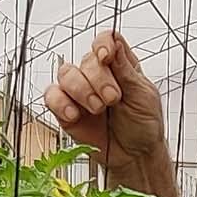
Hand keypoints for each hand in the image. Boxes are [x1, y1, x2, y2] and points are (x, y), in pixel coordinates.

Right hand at [45, 31, 168, 181]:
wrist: (135, 156)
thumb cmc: (144, 125)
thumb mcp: (144, 96)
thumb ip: (126, 70)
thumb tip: (115, 42)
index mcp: (119, 65)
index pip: (105, 40)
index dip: (102, 44)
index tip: (105, 56)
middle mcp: (97, 74)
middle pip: (86, 59)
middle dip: (99, 79)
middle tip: (113, 99)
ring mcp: (79, 91)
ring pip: (66, 74)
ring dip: (81, 90)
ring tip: (97, 109)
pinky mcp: (65, 110)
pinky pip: (52, 97)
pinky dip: (61, 103)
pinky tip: (75, 115)